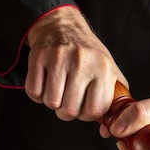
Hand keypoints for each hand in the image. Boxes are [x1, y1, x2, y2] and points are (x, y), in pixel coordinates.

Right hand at [25, 6, 127, 120]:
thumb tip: (113, 123)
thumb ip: (116, 96)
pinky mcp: (39, 58)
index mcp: (103, 69)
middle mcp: (82, 63)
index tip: (84, 109)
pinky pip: (34, 92)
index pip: (94, 110)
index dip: (87, 116)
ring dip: (53, 103)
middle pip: (70, 110)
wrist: (64, 26)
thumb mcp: (111, 69)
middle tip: (68, 102)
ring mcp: (59, 59)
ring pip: (51, 103)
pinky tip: (46, 85)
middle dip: (67, 112)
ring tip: (58, 92)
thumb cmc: (88, 54)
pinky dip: (37, 94)